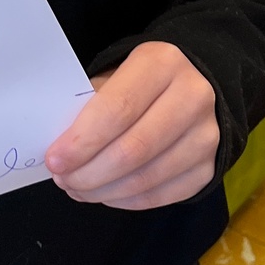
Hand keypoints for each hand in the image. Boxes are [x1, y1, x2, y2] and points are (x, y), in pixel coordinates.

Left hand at [44, 42, 219, 208]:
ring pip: (146, 177)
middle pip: (132, 149)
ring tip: (78, 189)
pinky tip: (105, 194)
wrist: (195, 86)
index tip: (54, 160)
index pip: (117, 108)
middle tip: (63, 180)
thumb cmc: (140, 82)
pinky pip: (161, 195)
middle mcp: (192, 97)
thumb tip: (61, 150)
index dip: (82, 141)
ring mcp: (206, 136)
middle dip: (89, 172)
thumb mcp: (114, 75)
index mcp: (162, 63)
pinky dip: (126, 200)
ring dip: (103, 191)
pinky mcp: (210, 167)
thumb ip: (89, 105)